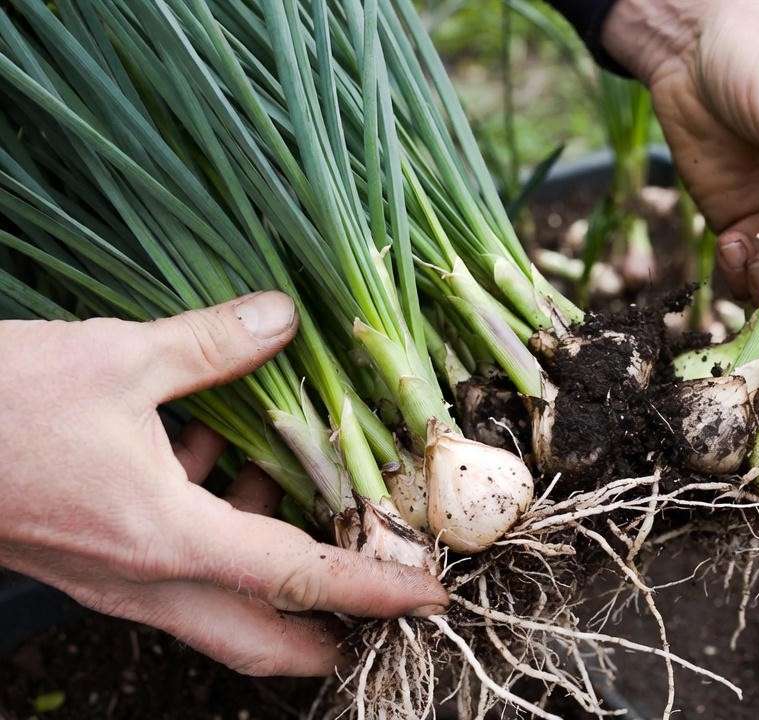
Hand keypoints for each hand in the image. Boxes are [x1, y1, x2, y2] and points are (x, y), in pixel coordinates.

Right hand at [0, 293, 446, 676]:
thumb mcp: (114, 358)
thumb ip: (212, 345)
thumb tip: (284, 317)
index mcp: (168, 539)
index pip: (301, 577)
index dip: (376, 588)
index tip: (433, 596)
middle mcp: (146, 580)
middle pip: (260, 638)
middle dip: (330, 635)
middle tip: (386, 599)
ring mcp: (113, 581)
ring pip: (219, 607)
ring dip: (272, 572)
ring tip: (309, 500)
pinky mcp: (89, 563)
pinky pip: (176, 571)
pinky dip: (216, 532)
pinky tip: (214, 455)